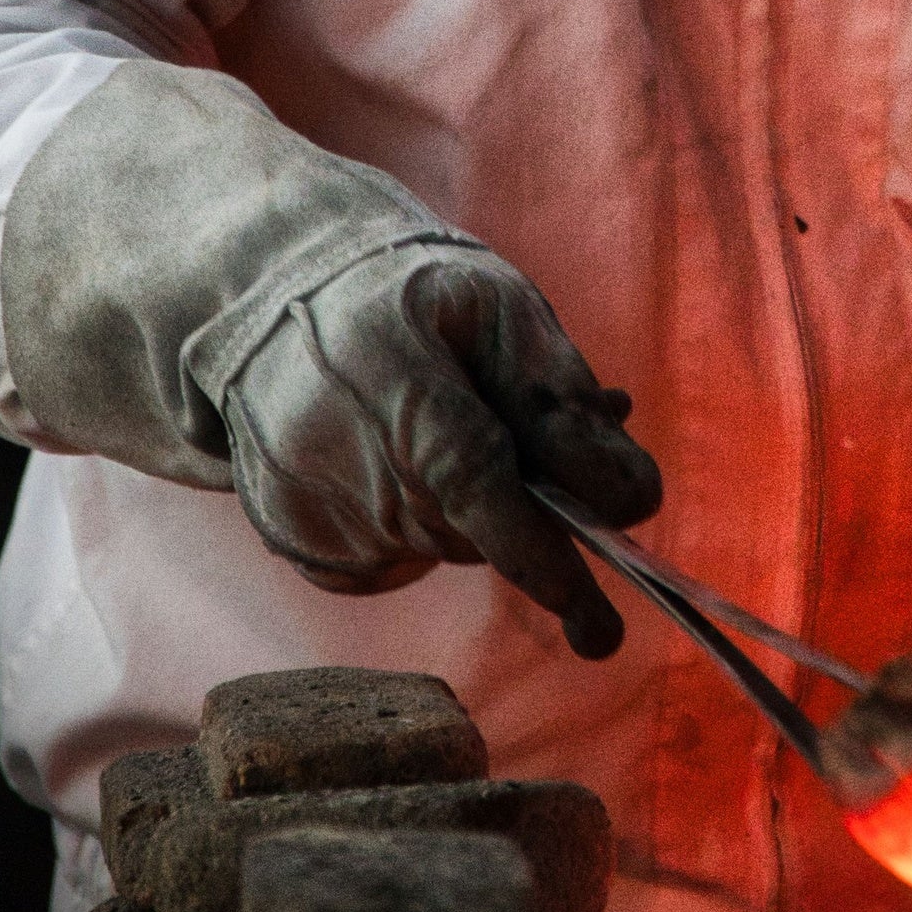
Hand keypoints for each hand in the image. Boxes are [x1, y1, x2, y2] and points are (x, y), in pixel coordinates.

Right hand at [0, 60, 662, 655]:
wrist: (277, 292)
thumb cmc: (413, 296)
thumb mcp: (502, 310)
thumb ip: (564, 403)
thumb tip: (634, 498)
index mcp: (390, 371)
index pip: (473, 478)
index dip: (538, 550)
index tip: (596, 620)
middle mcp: (331, 445)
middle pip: (465, 529)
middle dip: (519, 513)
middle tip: (524, 450)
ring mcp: (299, 499)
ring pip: (432, 551)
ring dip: (467, 516)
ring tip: (447, 434)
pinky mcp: (288, 536)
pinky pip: (389, 566)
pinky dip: (417, 532)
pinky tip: (397, 467)